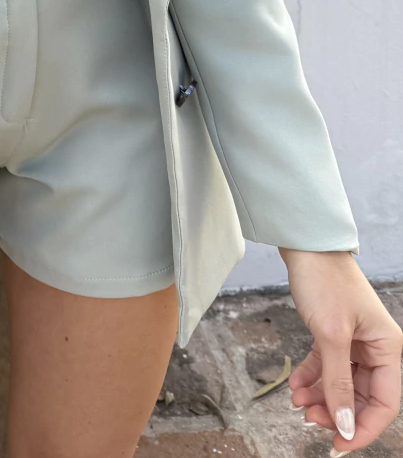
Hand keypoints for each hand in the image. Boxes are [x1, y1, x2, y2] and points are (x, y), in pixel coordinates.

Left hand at [280, 247, 402, 451]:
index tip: (339, 445)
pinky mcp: (334, 334)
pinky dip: (311, 378)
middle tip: (309, 420)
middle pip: (362, 396)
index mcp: (387, 348)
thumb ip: (337, 383)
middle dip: (337, 412)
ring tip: (298, 403)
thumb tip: (346, 424)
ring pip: (342, 384)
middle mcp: (376, 347)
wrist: (304, 245)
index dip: (364, 428)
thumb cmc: (323, 280)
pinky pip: (326, 367)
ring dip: (321, 398)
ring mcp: (355, 341)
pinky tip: (295, 387)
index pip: (385, 403)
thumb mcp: (330, 335)